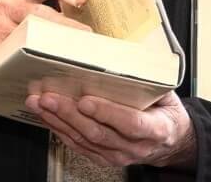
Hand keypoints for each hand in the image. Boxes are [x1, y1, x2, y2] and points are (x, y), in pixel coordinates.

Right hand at [0, 0, 88, 83]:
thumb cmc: (3, 23)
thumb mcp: (21, 4)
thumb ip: (49, 2)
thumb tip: (84, 7)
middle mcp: (8, 5)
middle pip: (41, 15)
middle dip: (66, 29)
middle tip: (88, 40)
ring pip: (30, 40)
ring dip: (54, 51)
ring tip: (76, 60)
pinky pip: (16, 61)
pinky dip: (34, 69)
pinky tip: (49, 76)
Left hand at [25, 90, 196, 169]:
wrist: (170, 140)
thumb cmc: (164, 111)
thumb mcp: (165, 93)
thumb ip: (148, 79)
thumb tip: (128, 53)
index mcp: (154, 129)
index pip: (129, 123)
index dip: (106, 112)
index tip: (85, 100)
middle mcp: (134, 147)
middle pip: (98, 132)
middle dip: (69, 114)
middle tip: (49, 97)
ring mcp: (118, 155)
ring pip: (84, 140)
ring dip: (58, 121)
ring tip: (39, 103)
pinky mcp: (104, 158)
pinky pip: (78, 146)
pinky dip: (60, 131)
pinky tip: (47, 117)